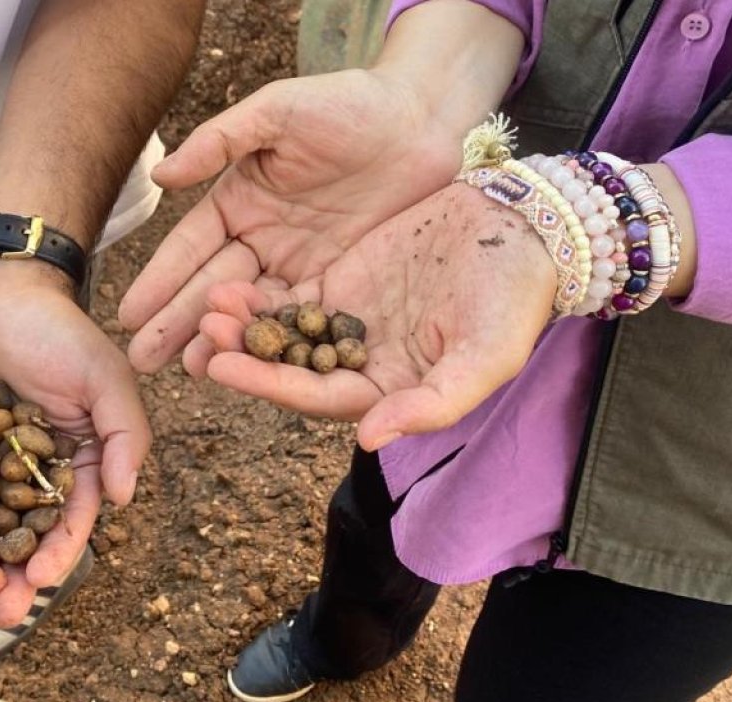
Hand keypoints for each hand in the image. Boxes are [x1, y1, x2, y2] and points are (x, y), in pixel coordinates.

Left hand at [0, 260, 149, 627]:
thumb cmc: (58, 331)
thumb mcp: (103, 377)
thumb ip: (123, 434)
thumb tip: (124, 499)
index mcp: (75, 466)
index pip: (69, 523)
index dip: (55, 556)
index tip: (34, 583)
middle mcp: (29, 476)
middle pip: (20, 541)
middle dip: (8, 583)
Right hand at [119, 69, 462, 373]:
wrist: (419, 118)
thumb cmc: (345, 103)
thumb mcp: (276, 112)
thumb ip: (218, 142)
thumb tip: (159, 174)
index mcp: (236, 202)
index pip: (190, 249)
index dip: (160, 282)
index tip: (128, 315)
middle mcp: (260, 240)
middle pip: (212, 288)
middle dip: (176, 325)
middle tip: (142, 361)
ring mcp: (298, 265)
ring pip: (252, 311)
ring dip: (221, 341)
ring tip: (187, 371)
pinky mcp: (338, 282)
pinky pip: (300, 317)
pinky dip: (276, 343)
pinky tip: (253, 369)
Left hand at [195, 183, 554, 449]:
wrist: (528, 230)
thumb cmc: (515, 298)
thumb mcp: (485, 357)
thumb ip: (430, 404)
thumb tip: (369, 440)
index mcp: (391, 392)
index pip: (318, 396)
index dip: (269, 385)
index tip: (222, 367)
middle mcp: (362, 364)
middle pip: (289, 368)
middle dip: (245, 354)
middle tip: (203, 333)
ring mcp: (349, 323)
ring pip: (284, 333)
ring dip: (246, 325)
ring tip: (209, 305)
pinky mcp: (344, 283)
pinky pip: (293, 295)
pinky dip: (261, 295)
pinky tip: (228, 283)